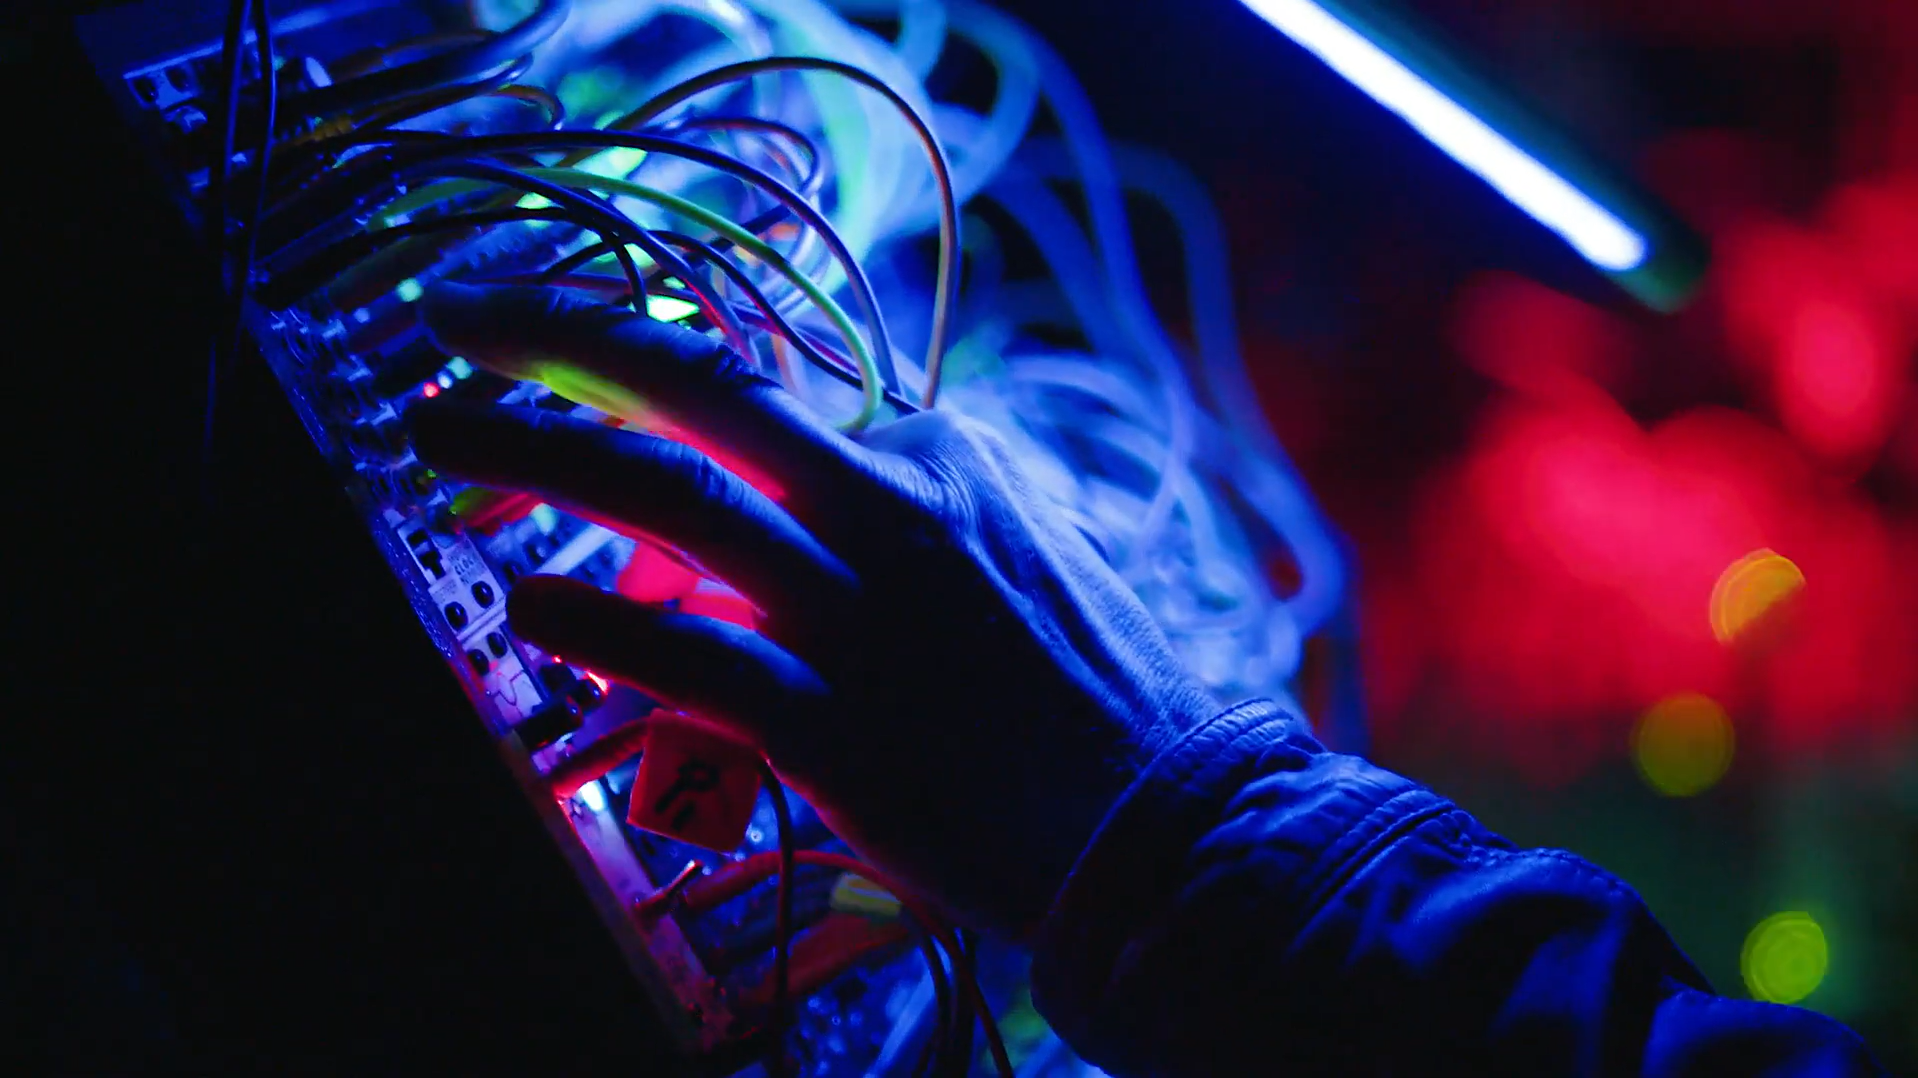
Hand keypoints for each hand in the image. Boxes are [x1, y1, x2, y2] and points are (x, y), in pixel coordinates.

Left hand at [407, 283, 1218, 936]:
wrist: (1160, 823)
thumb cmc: (1096, 698)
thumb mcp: (1017, 559)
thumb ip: (907, 522)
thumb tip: (797, 516)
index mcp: (942, 458)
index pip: (773, 395)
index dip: (656, 375)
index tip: (586, 367)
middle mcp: (890, 507)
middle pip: (700, 393)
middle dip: (563, 340)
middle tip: (460, 320)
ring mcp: (854, 609)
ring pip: (667, 498)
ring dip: (536, 453)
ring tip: (443, 436)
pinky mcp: (828, 720)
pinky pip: (681, 652)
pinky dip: (593, 621)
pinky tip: (529, 605)